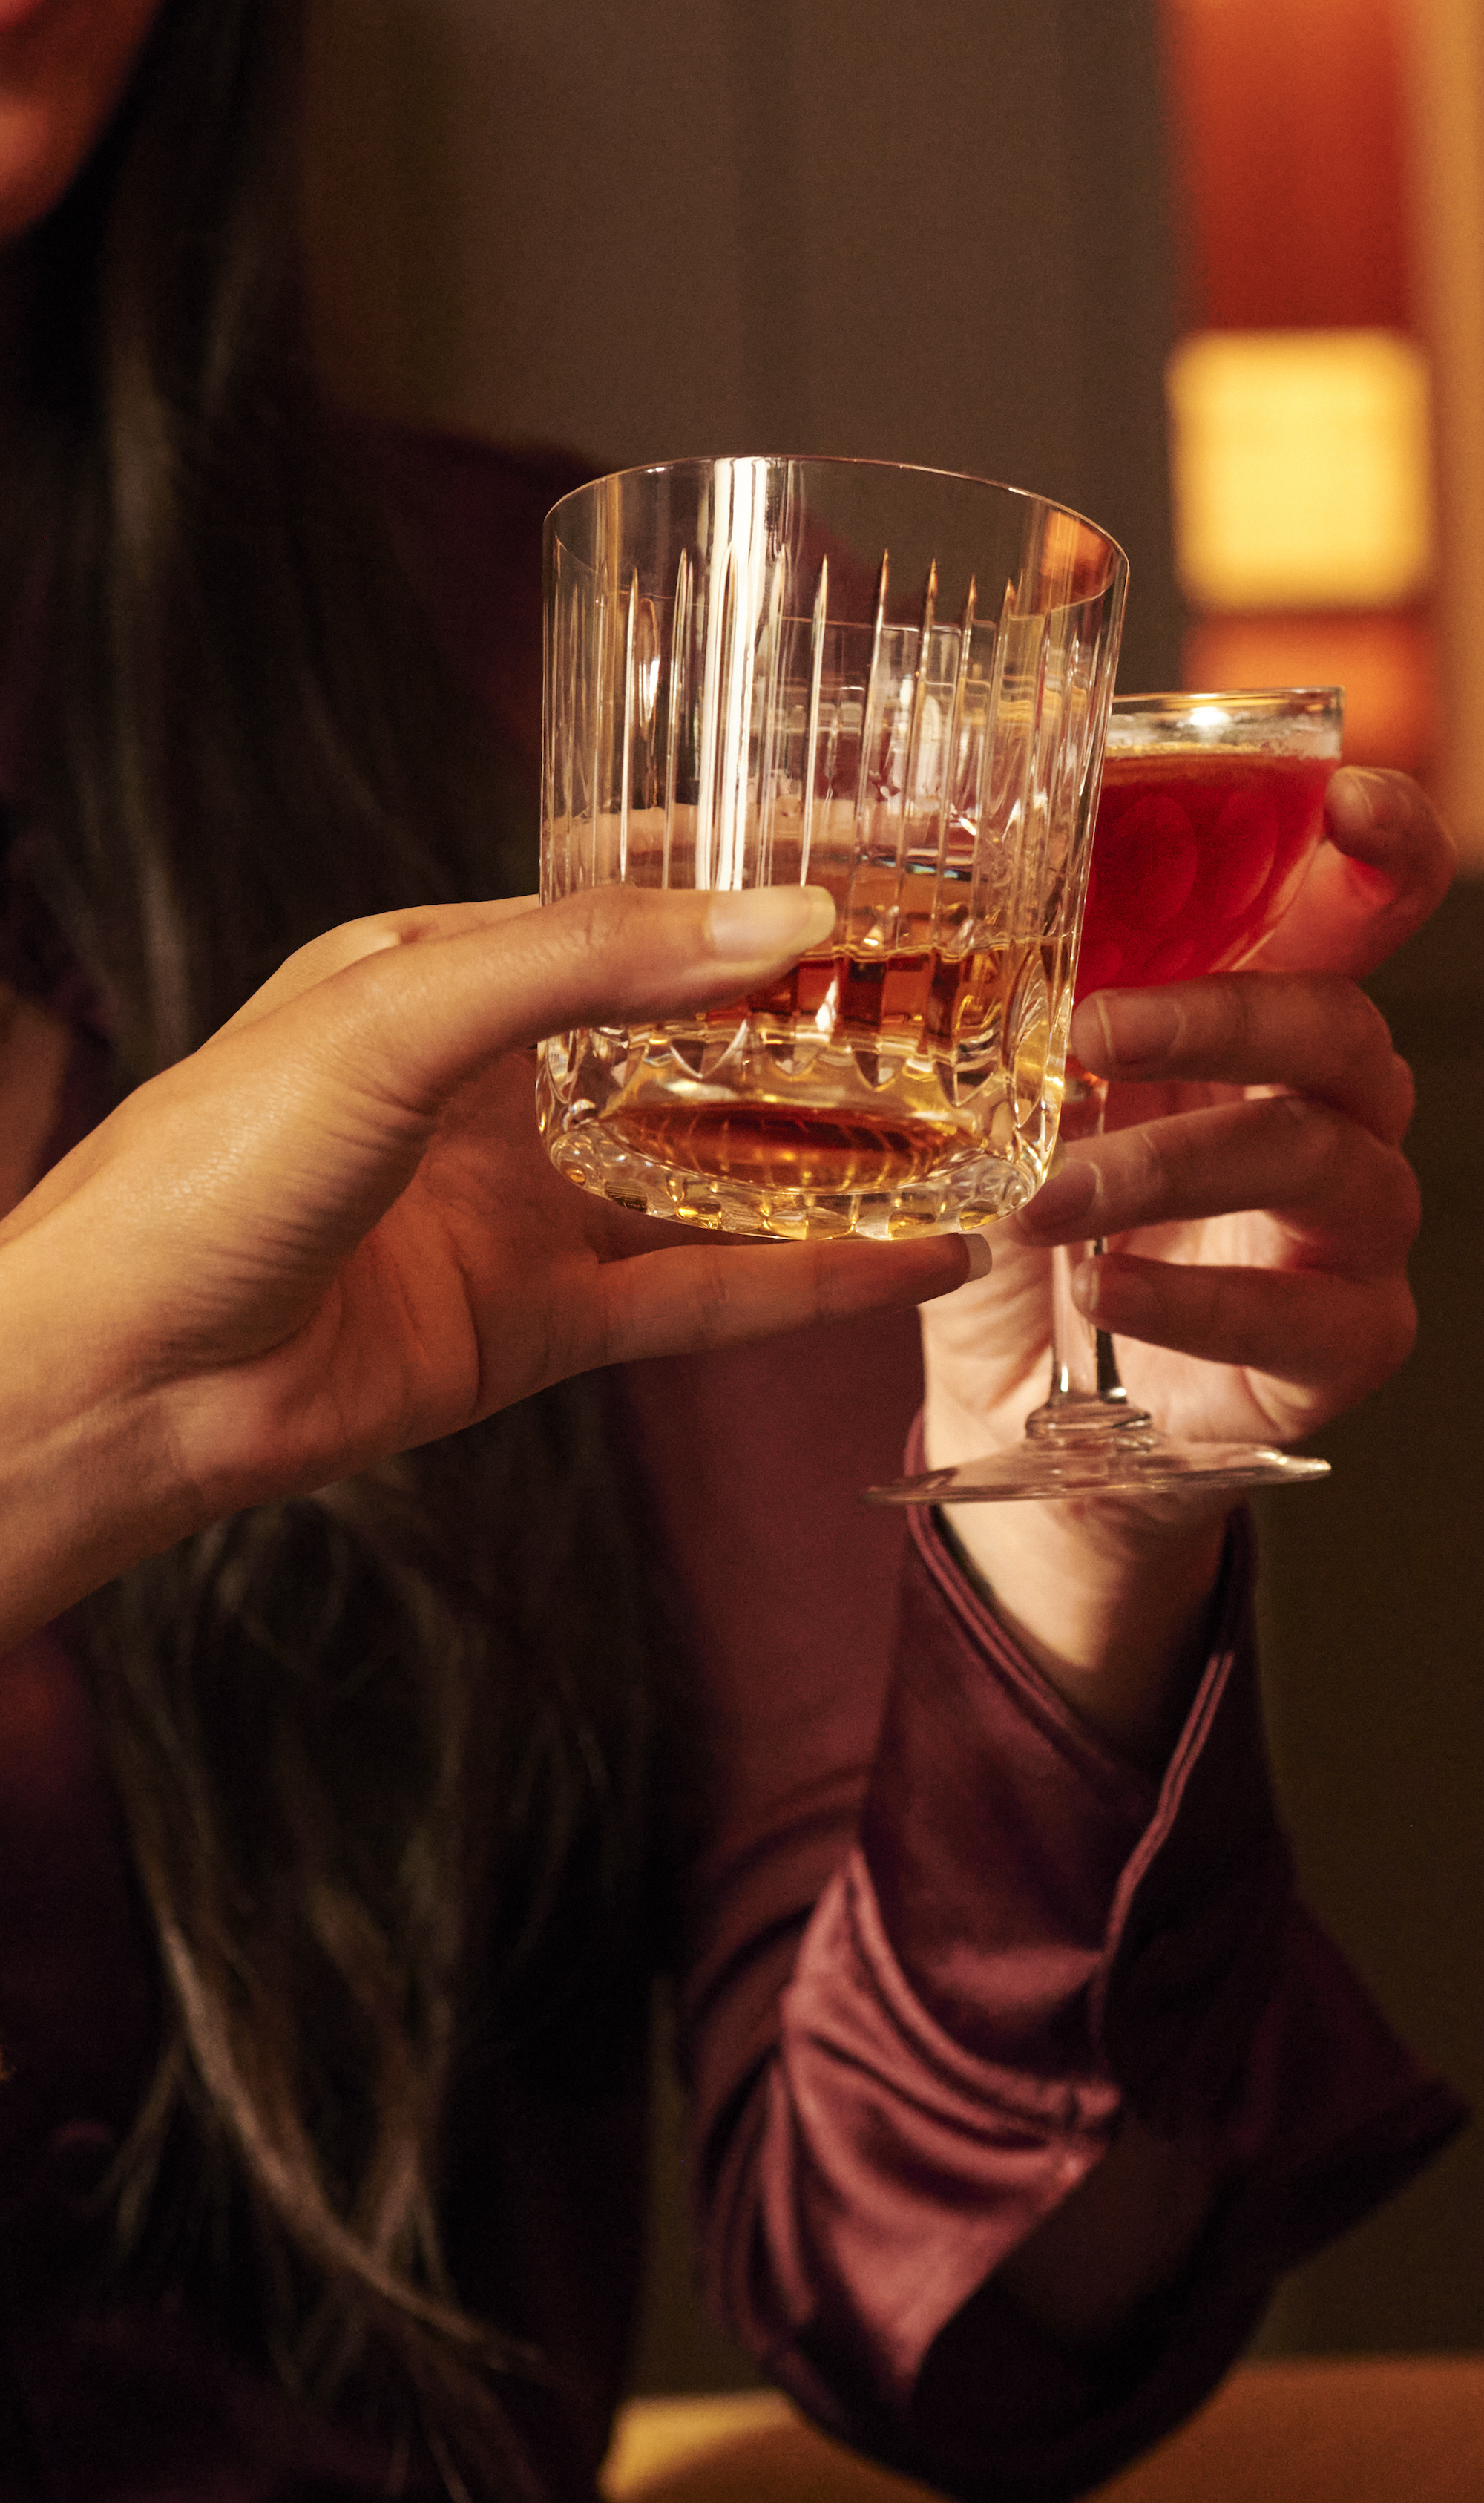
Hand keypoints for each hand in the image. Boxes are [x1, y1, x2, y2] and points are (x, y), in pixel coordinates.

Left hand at [0, 887, 970, 1646]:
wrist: (126, 1378)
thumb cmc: (208, 1167)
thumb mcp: (391, 1014)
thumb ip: (584, 963)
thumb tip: (774, 921)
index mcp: (440, 966)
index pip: (629, 901)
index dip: (754, 879)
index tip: (887, 858)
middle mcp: (495, 1081)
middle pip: (694, 1038)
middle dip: (819, 1019)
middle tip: (961, 996)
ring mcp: (523, 1205)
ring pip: (715, 1171)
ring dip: (835, 1156)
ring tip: (975, 1131)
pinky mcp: (539, 1323)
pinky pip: (699, 1295)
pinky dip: (806, 1282)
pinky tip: (913, 1261)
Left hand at [918, 766, 1449, 1749]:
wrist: (1024, 1410)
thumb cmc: (1023, 1233)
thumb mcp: (999, 1105)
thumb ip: (1006, 1007)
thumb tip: (933, 875)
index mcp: (1260, 1031)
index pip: (1359, 915)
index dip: (1381, 847)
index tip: (1338, 792)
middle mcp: (1331, 1113)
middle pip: (1338, 1024)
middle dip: (1214, 1014)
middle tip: (1085, 1035)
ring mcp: (1351, 1232)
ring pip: (1317, 1157)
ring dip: (1166, 1164)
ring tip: (1043, 1199)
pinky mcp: (1342, 1344)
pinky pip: (1306, 1313)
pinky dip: (1196, 1300)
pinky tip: (1105, 1295)